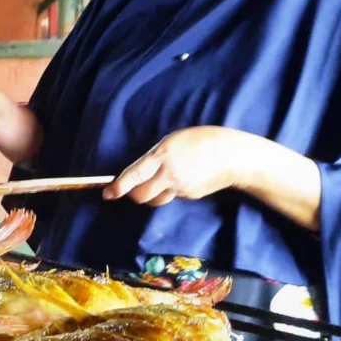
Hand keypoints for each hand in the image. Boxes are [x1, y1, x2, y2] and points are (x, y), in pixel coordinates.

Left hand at [103, 126, 246, 205]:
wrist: (233, 156)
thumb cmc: (202, 140)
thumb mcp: (173, 141)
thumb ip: (156, 157)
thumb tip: (142, 171)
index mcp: (162, 156)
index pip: (135, 175)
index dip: (119, 186)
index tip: (107, 193)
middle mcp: (169, 174)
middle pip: (141, 195)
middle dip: (132, 194)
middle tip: (130, 189)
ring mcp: (180, 188)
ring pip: (155, 200)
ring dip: (149, 195)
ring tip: (156, 182)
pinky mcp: (189, 196)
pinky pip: (171, 197)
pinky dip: (167, 192)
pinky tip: (179, 179)